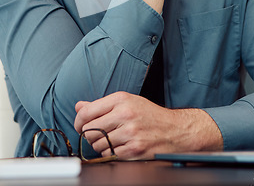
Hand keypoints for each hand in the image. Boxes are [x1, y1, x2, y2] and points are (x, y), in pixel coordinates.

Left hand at [74, 92, 222, 159]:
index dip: (78, 121)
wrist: (174, 129)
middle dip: (89, 134)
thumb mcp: (127, 102)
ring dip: (100, 145)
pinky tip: (120, 146)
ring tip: (112, 139)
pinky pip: (109, 154)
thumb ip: (101, 105)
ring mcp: (130, 133)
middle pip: (89, 130)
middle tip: (97, 134)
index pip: (87, 112)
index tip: (79, 125)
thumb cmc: (149, 115)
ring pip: (98, 144)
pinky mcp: (134, 149)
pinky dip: (111, 153)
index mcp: (121, 99)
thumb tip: (78, 106)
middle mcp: (125, 114)